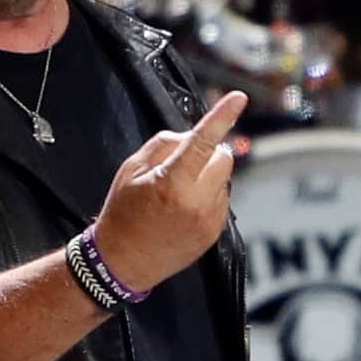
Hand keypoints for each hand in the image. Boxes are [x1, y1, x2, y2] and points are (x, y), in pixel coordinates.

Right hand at [90, 90, 248, 292]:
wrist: (123, 262)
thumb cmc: (123, 213)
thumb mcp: (130, 170)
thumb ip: (163, 146)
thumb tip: (189, 137)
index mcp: (172, 182)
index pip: (203, 141)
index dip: (222, 116)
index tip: (238, 98)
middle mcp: (196, 201)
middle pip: (224, 157)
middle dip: (210, 152)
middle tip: (185, 162)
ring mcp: (209, 219)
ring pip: (224, 179)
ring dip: (209, 176)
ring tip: (179, 193)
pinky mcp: (214, 233)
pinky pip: (222, 200)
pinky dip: (209, 196)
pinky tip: (184, 209)